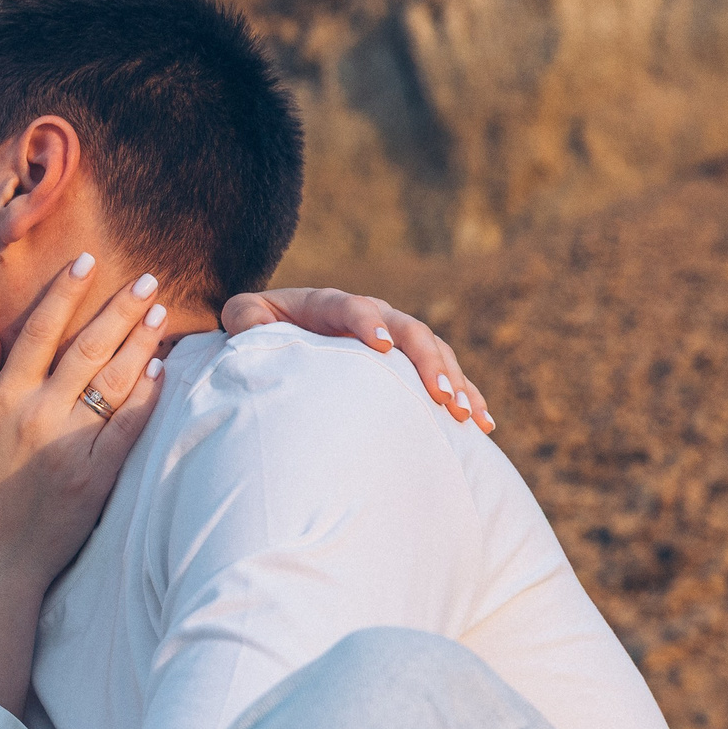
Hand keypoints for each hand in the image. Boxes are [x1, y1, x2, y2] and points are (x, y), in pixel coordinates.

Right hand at [0, 255, 169, 712]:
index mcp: (0, 400)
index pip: (39, 330)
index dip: (66, 291)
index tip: (89, 261)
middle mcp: (36, 413)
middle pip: (86, 346)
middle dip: (119, 307)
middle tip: (148, 277)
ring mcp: (68, 444)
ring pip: (112, 379)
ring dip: (140, 342)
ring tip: (162, 313)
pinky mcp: (95, 475)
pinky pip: (127, 426)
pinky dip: (145, 395)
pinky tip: (161, 371)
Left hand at [223, 287, 492, 430]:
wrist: (284, 331)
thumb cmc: (262, 328)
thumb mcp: (246, 317)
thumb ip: (245, 317)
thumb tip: (250, 325)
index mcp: (330, 304)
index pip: (352, 307)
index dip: (367, 321)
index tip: (379, 346)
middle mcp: (373, 316)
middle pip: (409, 330)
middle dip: (428, 361)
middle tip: (441, 395)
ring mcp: (396, 338)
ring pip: (436, 353)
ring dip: (456, 382)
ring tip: (466, 416)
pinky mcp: (409, 363)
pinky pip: (445, 376)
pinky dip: (467, 395)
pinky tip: (482, 424)